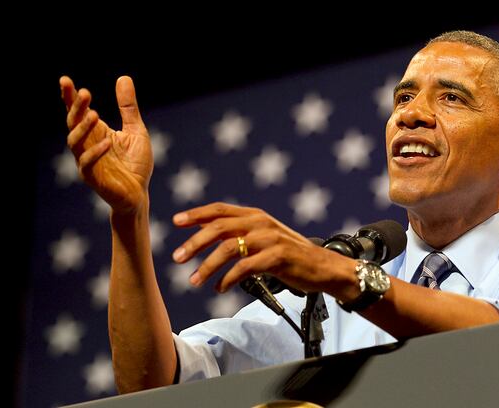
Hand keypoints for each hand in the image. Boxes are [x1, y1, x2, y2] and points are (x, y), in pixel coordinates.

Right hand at [60, 76, 153, 213]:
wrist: (138, 195)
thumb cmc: (135, 164)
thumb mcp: (135, 130)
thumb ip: (128, 107)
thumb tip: (123, 77)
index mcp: (95, 132)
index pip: (78, 112)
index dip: (70, 97)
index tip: (65, 81)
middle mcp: (87, 145)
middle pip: (73, 123)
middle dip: (76, 108)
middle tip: (84, 92)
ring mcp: (87, 162)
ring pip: (75, 142)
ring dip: (83, 127)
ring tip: (95, 113)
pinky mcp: (93, 178)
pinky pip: (87, 164)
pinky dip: (95, 152)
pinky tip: (106, 141)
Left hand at [171, 202, 356, 294]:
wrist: (323, 267)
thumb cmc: (290, 255)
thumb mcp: (263, 238)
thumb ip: (239, 235)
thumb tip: (206, 237)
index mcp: (255, 216)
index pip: (220, 210)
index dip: (197, 215)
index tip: (176, 222)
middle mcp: (260, 223)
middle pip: (219, 228)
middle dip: (195, 242)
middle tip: (177, 257)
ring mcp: (269, 239)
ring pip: (229, 248)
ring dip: (208, 265)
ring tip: (194, 280)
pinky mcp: (278, 257)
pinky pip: (245, 268)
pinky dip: (228, 279)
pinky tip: (220, 288)